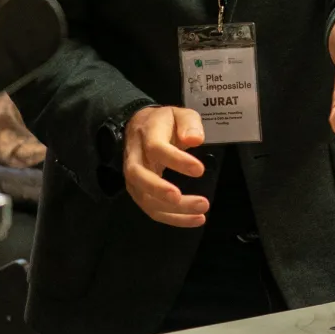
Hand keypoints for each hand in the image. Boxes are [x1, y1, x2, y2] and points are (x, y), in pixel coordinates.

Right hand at [124, 106, 208, 227]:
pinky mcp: (138, 191)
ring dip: (172, 211)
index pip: (156, 149)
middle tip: (187, 199)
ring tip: (201, 213)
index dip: (177, 160)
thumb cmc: (166, 122)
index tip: (199, 170)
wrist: (141, 126)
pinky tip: (195, 219)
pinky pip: (151, 209)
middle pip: (140, 176)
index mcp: (147, 134)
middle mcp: (135, 156)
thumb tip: (196, 139)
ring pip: (145, 198)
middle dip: (161, 190)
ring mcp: (133, 176)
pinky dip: (172, 218)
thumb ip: (190, 124)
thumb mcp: (181, 114)